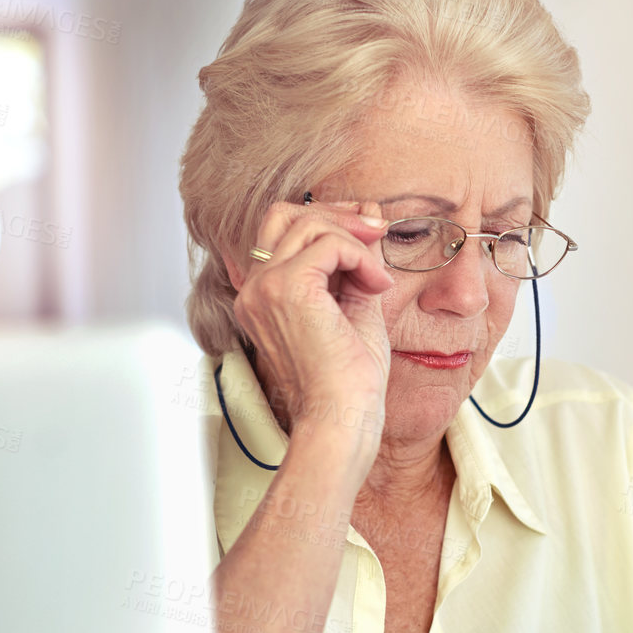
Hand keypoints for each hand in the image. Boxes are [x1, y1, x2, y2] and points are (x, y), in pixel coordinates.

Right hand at [228, 198, 393, 459]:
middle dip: (338, 215)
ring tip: (378, 280)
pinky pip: (329, 244)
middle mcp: (254, 289)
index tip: (369, 232)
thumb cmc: (348, 380)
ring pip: (308, 223)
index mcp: (263, 295)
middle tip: (379, 232)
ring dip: (355, 241)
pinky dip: (361, 257)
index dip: (328, 219)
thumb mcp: (355, 306)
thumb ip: (356, 262)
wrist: (343, 418)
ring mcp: (265, 288)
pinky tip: (377, 287)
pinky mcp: (287, 290)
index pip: (283, 230)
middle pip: (287, 215)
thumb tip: (370, 215)